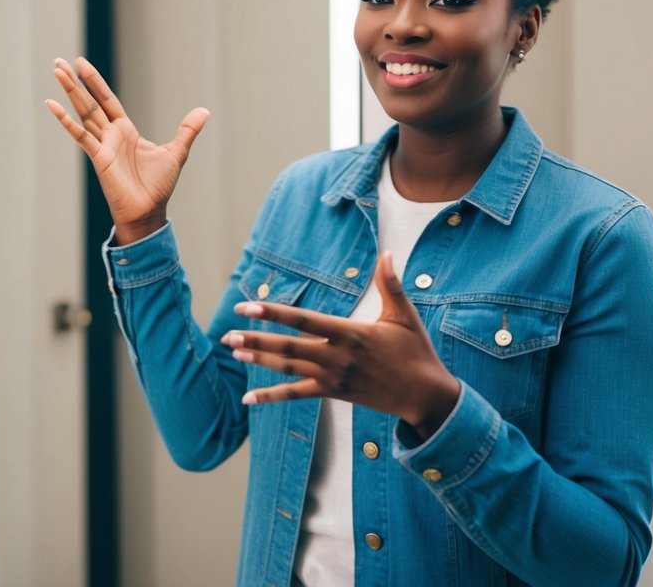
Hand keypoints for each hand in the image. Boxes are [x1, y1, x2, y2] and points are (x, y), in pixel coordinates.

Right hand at [46, 57, 209, 244]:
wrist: (149, 212)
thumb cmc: (158, 187)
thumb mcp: (176, 152)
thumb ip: (187, 130)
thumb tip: (204, 111)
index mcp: (125, 131)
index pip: (107, 100)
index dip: (95, 82)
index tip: (81, 64)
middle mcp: (110, 135)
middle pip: (90, 102)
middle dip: (75, 82)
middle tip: (59, 62)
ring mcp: (102, 145)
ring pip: (83, 112)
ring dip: (69, 92)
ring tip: (56, 71)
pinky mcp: (98, 158)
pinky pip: (80, 135)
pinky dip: (66, 121)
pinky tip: (52, 106)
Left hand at [219, 251, 460, 440]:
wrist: (425, 396)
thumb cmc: (416, 351)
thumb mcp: (405, 315)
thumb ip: (391, 284)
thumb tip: (388, 253)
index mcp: (351, 334)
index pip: (304, 321)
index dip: (274, 314)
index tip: (249, 306)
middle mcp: (337, 358)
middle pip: (289, 348)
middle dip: (257, 339)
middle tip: (227, 333)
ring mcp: (333, 378)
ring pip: (288, 370)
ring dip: (260, 359)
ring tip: (234, 351)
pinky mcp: (333, 393)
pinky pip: (297, 396)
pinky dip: (271, 397)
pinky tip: (248, 399)